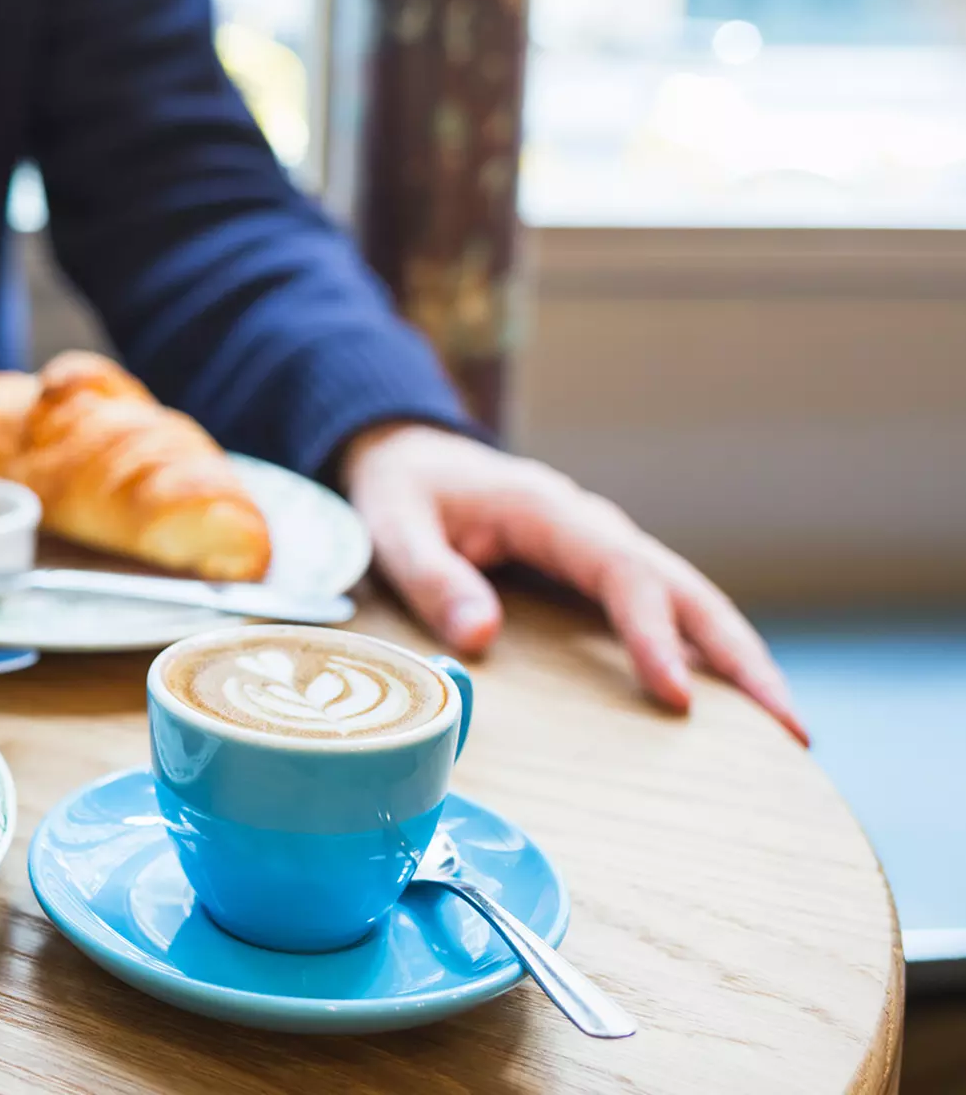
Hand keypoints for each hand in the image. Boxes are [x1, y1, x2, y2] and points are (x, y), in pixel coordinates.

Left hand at [342, 422, 806, 743]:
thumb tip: (481, 636)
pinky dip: (706, 653)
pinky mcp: (601, 573)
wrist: (409, 455)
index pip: (622, 574)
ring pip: (691, 601)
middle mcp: (593, 528)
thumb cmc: (403, 491)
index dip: (653, 634)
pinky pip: (666, 612)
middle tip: (791, 728)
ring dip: (739, 660)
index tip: (679, 695)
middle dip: (740, 657)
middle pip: (686, 589)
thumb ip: (432, 577)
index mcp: (550, 512)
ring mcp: (605, 550)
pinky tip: (734, 707)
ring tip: (789, 730)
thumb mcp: (394, 526)